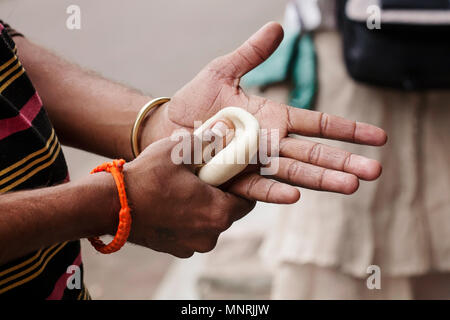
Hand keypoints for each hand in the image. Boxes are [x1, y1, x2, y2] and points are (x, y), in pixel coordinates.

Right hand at [122, 135, 254, 257]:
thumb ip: (207, 139)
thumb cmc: (146, 177)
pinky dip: (188, 219)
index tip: (228, 174)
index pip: (246, 200)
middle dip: (220, 195)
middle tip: (204, 177)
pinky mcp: (175, 250)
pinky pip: (192, 232)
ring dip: (203, 207)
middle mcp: (209, 236)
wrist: (109, 205)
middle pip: (228, 212)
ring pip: (209, 223)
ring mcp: (191, 246)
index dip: (240, 185)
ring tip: (184, 189)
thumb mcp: (179, 150)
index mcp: (218, 213)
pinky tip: (171, 203)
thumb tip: (225, 128)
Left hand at [143, 22, 386, 203]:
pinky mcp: (233, 178)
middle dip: (344, 161)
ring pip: (293, 173)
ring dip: (322, 179)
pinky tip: (294, 196)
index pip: (318, 124)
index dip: (348, 130)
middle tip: (376, 172)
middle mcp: (270, 143)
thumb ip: (252, 53)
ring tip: (351, 186)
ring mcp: (253, 163)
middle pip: (314, 152)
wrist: (168, 125)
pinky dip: (273, 191)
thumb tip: (278, 26)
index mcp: (273, 119)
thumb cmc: (196, 100)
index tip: (378, 138)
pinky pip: (255, 187)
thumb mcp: (224, 71)